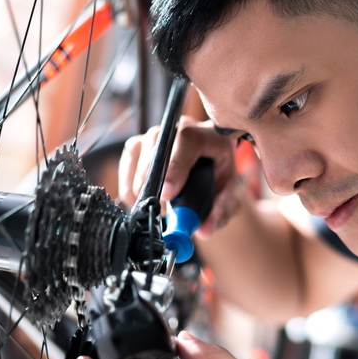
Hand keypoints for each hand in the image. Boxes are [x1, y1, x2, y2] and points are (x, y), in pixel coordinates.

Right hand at [119, 117, 245, 236]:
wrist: (212, 173)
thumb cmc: (222, 181)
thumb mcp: (230, 197)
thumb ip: (222, 211)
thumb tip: (205, 229)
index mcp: (210, 135)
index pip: (188, 139)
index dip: (175, 166)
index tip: (168, 195)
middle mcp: (181, 128)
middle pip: (158, 143)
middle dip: (153, 180)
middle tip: (161, 210)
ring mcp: (158, 134)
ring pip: (138, 151)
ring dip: (141, 185)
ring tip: (156, 209)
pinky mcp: (140, 144)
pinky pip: (127, 161)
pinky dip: (129, 186)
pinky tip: (141, 203)